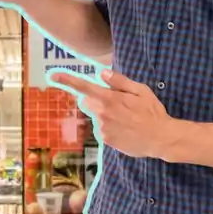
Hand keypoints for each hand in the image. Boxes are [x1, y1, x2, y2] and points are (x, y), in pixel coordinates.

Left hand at [50, 68, 190, 160]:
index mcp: (110, 99)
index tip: (52, 75)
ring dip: (103, 114)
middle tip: (114, 101)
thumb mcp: (141, 90)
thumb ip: (119, 81)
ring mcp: (102, 129)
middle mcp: (102, 114)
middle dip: (94, 99)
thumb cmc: (152, 112)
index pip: (83, 87)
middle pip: (86, 101)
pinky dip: (108, 126)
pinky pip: (100, 129)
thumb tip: (102, 73)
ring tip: (125, 118)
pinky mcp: (105, 140)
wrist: (161, 139)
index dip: (66, 80)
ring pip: (94, 116)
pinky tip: (124, 128)